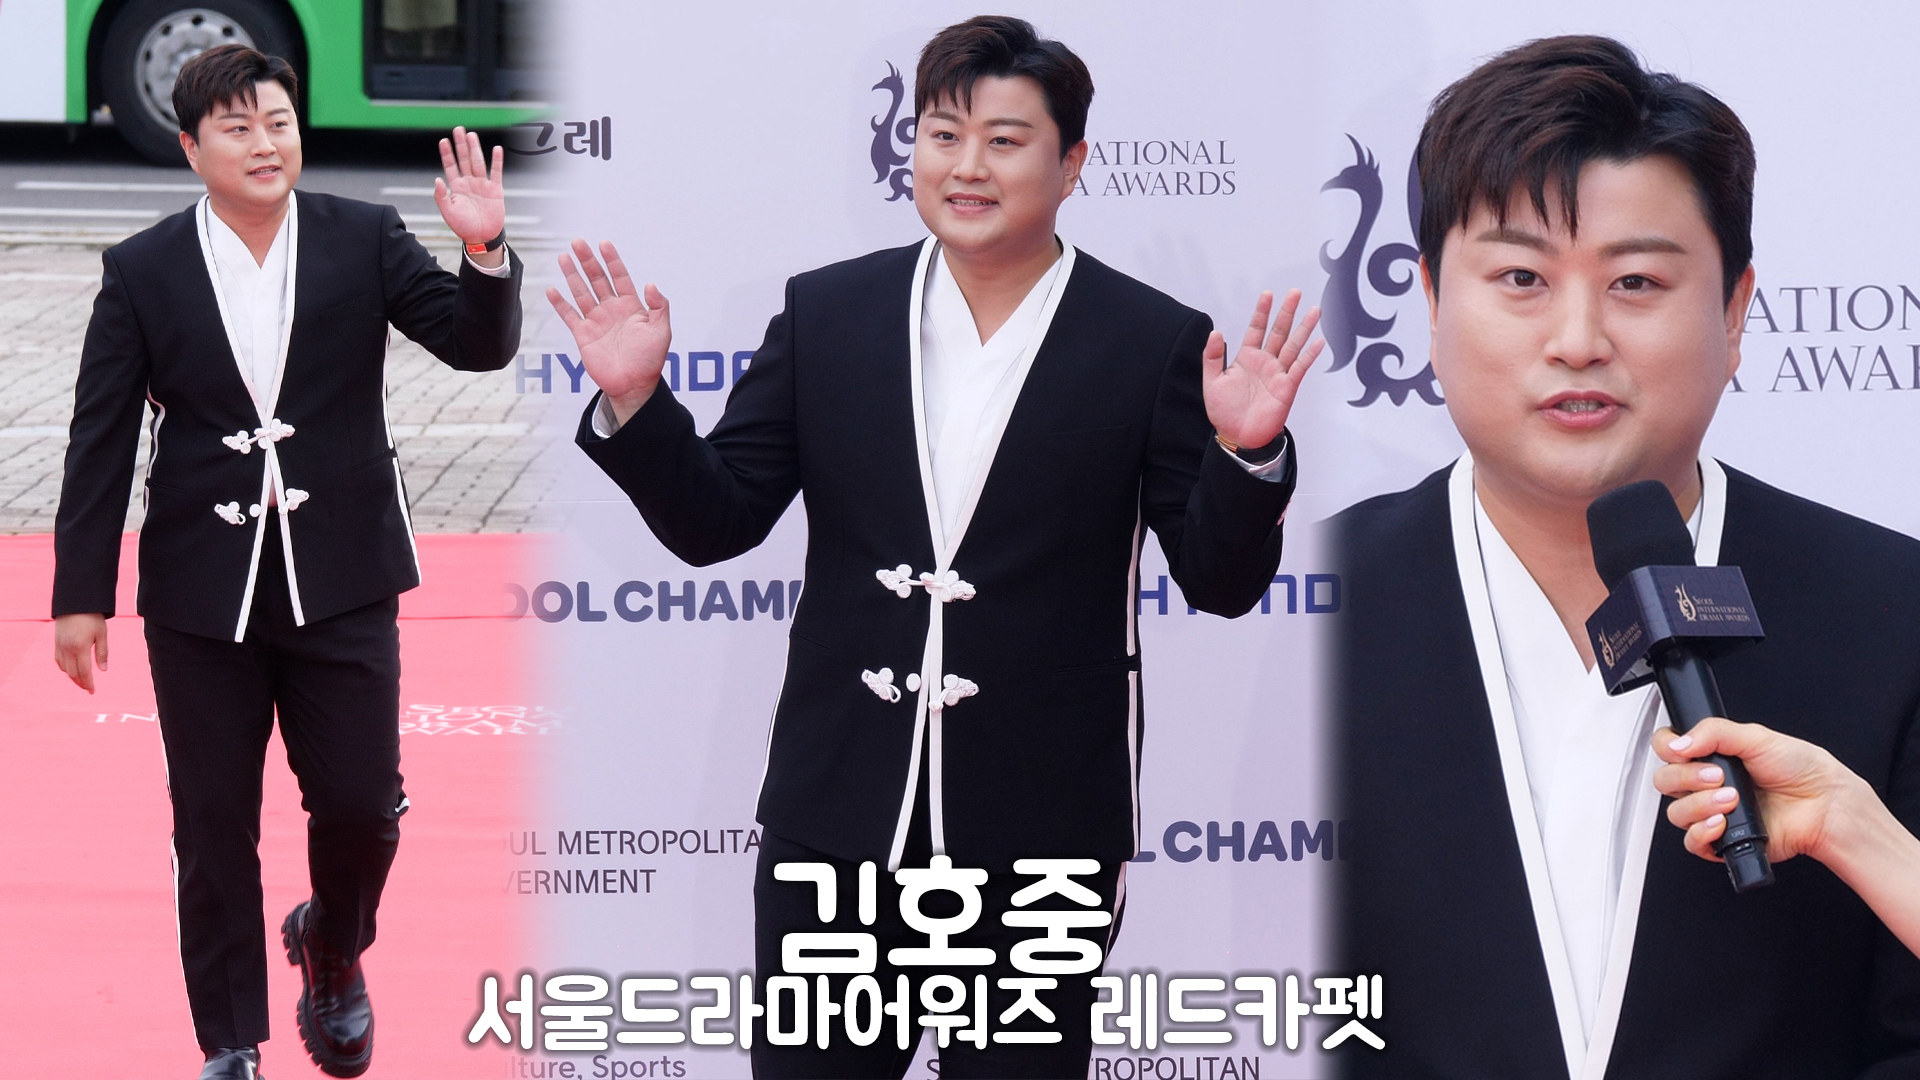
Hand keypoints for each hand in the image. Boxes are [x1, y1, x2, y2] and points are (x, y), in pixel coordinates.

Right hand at [54, 613, 107, 693]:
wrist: (75, 603)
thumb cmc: (92, 617)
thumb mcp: (102, 634)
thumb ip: (102, 652)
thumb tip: (103, 670)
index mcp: (80, 647)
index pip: (84, 672)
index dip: (88, 683)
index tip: (92, 692)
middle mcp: (68, 649)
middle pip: (72, 673)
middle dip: (81, 683)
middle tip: (88, 689)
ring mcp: (60, 646)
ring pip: (64, 668)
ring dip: (72, 677)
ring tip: (82, 681)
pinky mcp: (56, 642)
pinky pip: (58, 660)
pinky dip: (64, 668)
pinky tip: (71, 670)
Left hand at [434, 126, 506, 260]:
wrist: (481, 237)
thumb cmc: (463, 226)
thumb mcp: (447, 212)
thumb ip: (441, 196)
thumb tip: (437, 179)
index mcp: (457, 187)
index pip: (450, 166)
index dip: (447, 153)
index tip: (444, 141)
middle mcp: (469, 183)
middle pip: (464, 159)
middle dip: (461, 145)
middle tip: (458, 129)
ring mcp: (482, 185)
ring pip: (478, 162)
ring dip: (475, 149)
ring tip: (471, 135)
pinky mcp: (495, 190)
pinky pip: (496, 172)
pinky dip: (497, 161)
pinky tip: (496, 149)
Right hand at [546, 240, 671, 423]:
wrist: (633, 385)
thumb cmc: (650, 360)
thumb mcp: (662, 331)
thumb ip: (659, 306)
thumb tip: (651, 284)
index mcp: (631, 306)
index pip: (620, 276)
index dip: (612, 260)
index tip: (604, 244)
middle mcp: (612, 310)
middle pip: (597, 279)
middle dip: (587, 261)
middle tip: (577, 242)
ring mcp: (597, 321)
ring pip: (582, 292)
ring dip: (572, 275)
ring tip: (563, 256)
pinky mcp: (583, 335)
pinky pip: (569, 315)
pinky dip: (560, 303)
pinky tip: (552, 289)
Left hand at [1203, 289, 1324, 450]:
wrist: (1238, 436)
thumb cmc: (1224, 412)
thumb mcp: (1212, 382)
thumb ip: (1212, 357)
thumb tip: (1215, 332)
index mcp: (1246, 358)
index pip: (1256, 329)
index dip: (1262, 312)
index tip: (1268, 294)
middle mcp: (1265, 362)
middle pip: (1278, 332)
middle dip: (1287, 312)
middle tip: (1295, 292)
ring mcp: (1277, 373)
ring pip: (1293, 345)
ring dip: (1303, 328)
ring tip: (1314, 310)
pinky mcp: (1287, 387)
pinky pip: (1300, 368)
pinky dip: (1309, 355)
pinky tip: (1318, 342)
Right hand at [1652, 716, 1866, 864]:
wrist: (1825, 805)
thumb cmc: (1802, 770)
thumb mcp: (1757, 737)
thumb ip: (1713, 732)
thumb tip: (1680, 742)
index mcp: (1711, 756)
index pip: (1666, 749)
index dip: (1667, 749)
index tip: (1684, 751)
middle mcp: (1706, 784)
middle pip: (1665, 781)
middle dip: (1686, 777)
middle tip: (1716, 775)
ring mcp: (1712, 812)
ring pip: (1676, 812)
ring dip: (1699, 805)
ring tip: (1731, 799)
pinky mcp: (1721, 841)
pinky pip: (1691, 842)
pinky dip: (1702, 832)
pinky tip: (1721, 822)